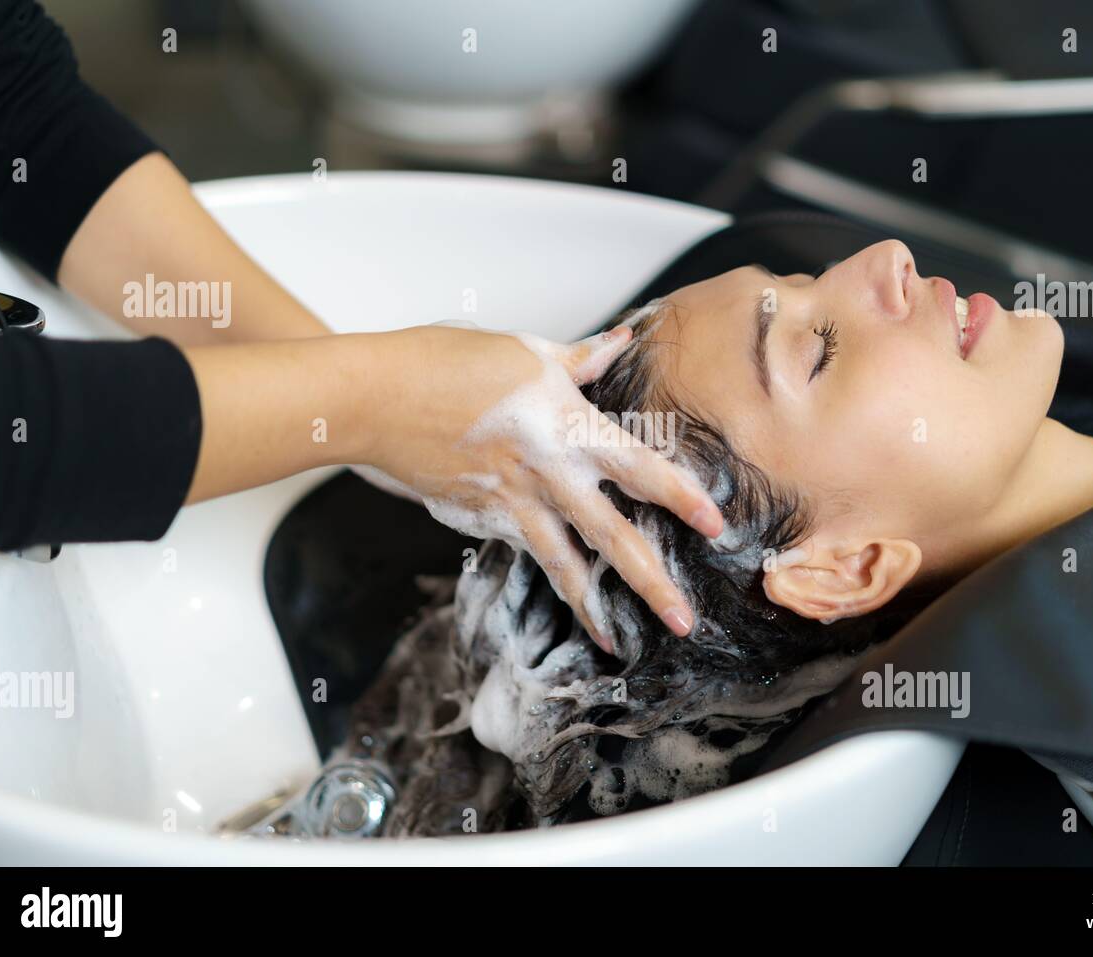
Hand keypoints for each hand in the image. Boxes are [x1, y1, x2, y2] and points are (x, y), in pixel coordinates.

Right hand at [363, 323, 723, 651]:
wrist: (376, 399)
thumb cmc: (446, 362)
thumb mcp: (525, 351)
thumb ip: (582, 358)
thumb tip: (623, 342)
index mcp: (568, 427)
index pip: (641, 469)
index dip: (682, 498)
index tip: (716, 526)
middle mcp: (548, 475)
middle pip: (612, 538)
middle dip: (652, 584)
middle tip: (683, 621)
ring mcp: (512, 505)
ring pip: (564, 566)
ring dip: (594, 608)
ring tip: (617, 643)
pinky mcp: (480, 520)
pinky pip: (524, 550)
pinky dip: (545, 572)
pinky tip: (561, 591)